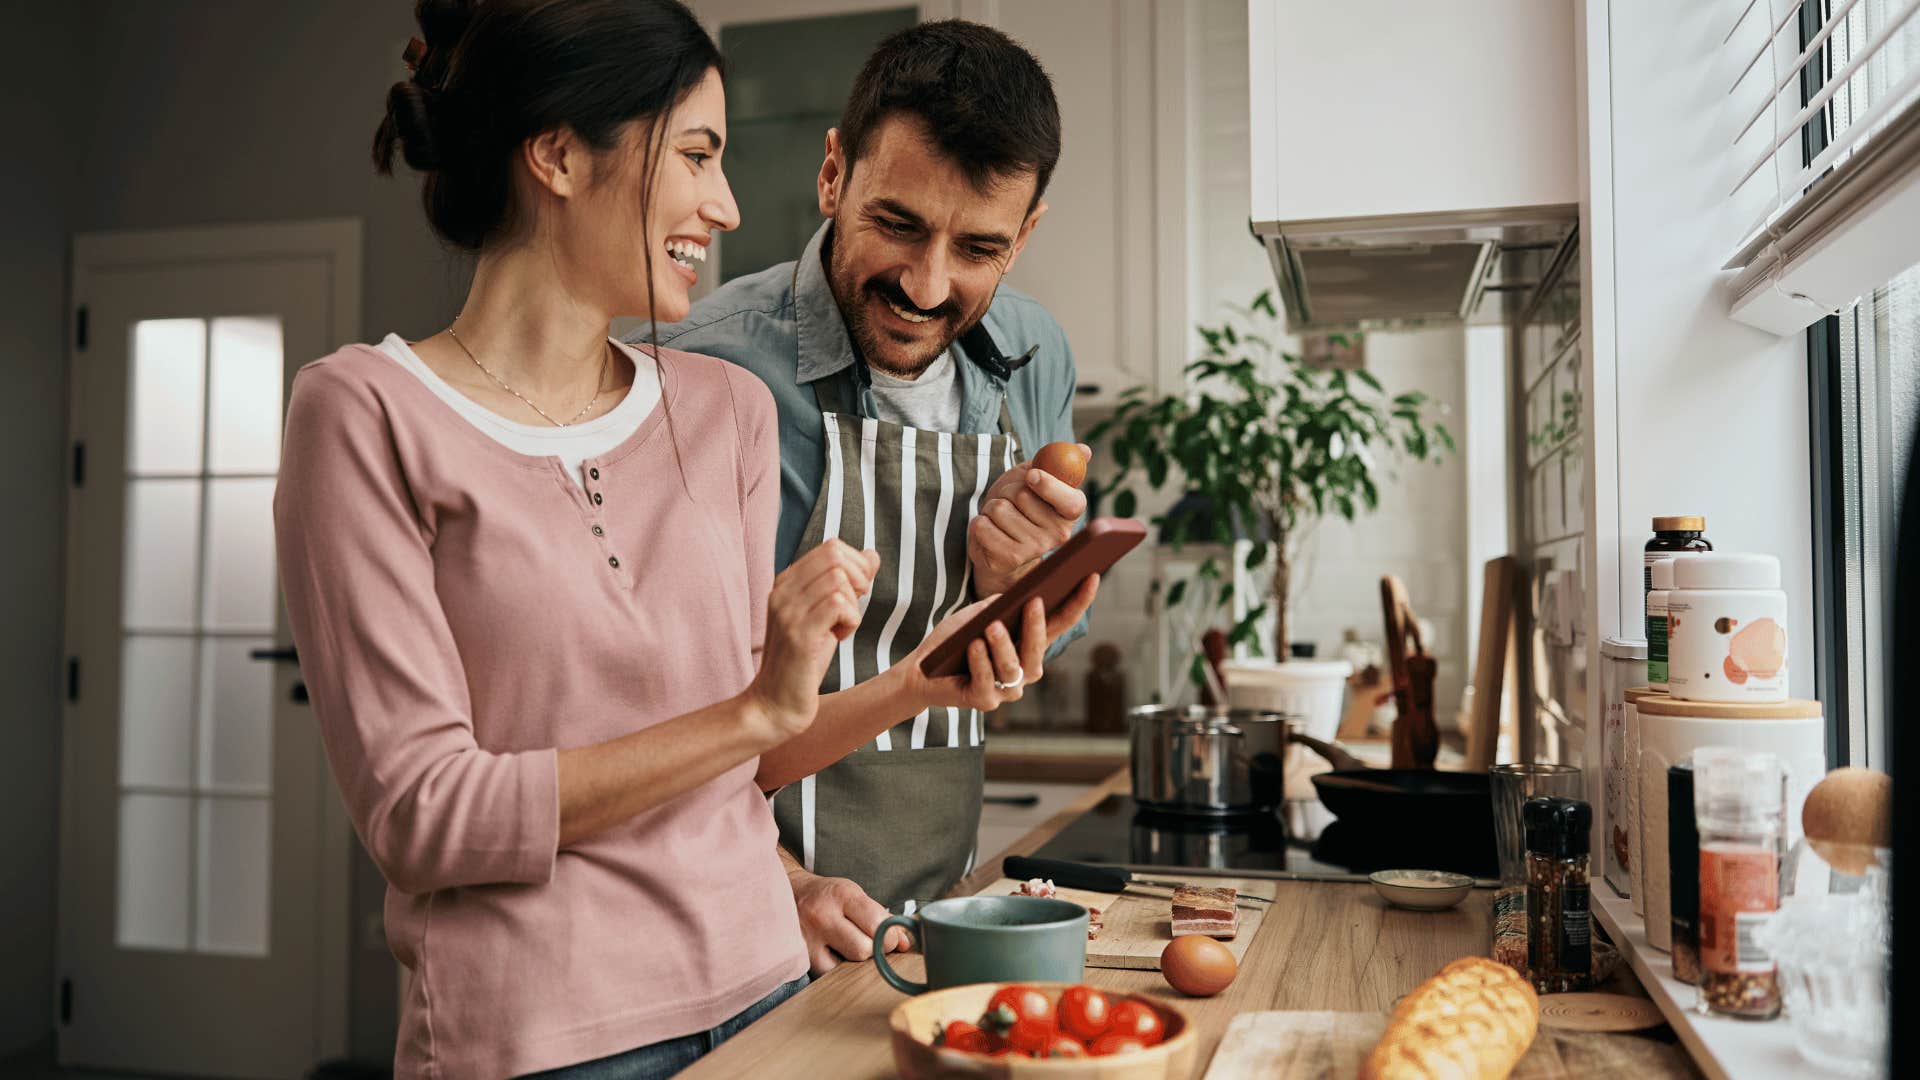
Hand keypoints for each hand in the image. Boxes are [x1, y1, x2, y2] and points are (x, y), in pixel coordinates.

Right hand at [745, 539, 879, 744]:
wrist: (776, 703)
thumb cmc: (803, 662)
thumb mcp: (826, 616)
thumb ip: (847, 584)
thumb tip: (872, 555)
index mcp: (786, 583)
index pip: (831, 547)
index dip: (856, 566)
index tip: (855, 595)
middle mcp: (782, 591)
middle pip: (835, 556)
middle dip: (858, 579)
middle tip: (852, 609)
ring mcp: (788, 611)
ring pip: (838, 579)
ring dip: (852, 605)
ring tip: (840, 627)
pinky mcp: (798, 634)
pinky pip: (838, 604)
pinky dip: (850, 620)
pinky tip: (839, 637)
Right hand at [786, 864, 908, 973]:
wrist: (789, 892)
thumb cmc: (828, 895)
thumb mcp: (855, 896)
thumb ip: (881, 918)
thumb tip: (906, 945)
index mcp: (842, 895)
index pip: (877, 923)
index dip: (891, 936)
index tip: (892, 938)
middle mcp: (823, 916)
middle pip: (863, 949)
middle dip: (874, 950)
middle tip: (872, 944)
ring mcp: (808, 939)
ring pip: (846, 967)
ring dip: (855, 962)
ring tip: (850, 947)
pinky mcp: (799, 957)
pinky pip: (828, 975)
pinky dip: (836, 969)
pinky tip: (834, 955)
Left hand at [895, 574, 1100, 713]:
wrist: (922, 670)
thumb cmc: (954, 640)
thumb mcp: (977, 614)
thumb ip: (999, 605)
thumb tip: (1019, 593)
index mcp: (1029, 645)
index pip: (1060, 623)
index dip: (1078, 602)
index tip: (1092, 577)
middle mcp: (1024, 670)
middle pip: (1038, 649)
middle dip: (1036, 626)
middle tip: (1033, 602)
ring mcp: (1007, 690)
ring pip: (1013, 667)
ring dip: (1002, 646)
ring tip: (991, 627)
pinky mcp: (984, 702)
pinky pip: (986, 681)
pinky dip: (979, 662)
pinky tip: (974, 645)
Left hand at [968, 447, 1089, 596]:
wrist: (1000, 539)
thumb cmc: (1020, 503)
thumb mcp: (1036, 477)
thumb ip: (1056, 462)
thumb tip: (1084, 449)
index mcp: (1070, 511)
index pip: (1070, 501)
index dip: (1050, 486)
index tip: (1032, 476)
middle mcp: (1058, 534)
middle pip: (1022, 495)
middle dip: (1007, 490)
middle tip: (1010, 500)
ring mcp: (1034, 549)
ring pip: (999, 509)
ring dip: (990, 506)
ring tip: (999, 517)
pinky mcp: (1009, 559)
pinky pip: (983, 526)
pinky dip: (979, 522)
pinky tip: (990, 530)